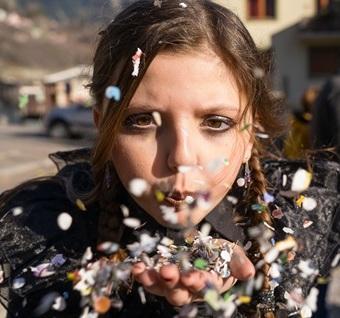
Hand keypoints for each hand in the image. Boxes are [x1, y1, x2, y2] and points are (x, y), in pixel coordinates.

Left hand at [132, 243, 254, 305]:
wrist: (204, 246)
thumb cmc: (221, 254)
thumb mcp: (232, 254)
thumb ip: (239, 262)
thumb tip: (248, 272)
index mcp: (208, 286)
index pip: (203, 288)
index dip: (197, 283)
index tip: (191, 276)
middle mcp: (188, 289)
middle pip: (178, 294)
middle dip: (172, 284)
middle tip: (166, 272)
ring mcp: (172, 283)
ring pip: (160, 288)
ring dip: (151, 281)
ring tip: (142, 271)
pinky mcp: (160, 274)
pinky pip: (150, 278)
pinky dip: (142, 273)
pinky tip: (135, 266)